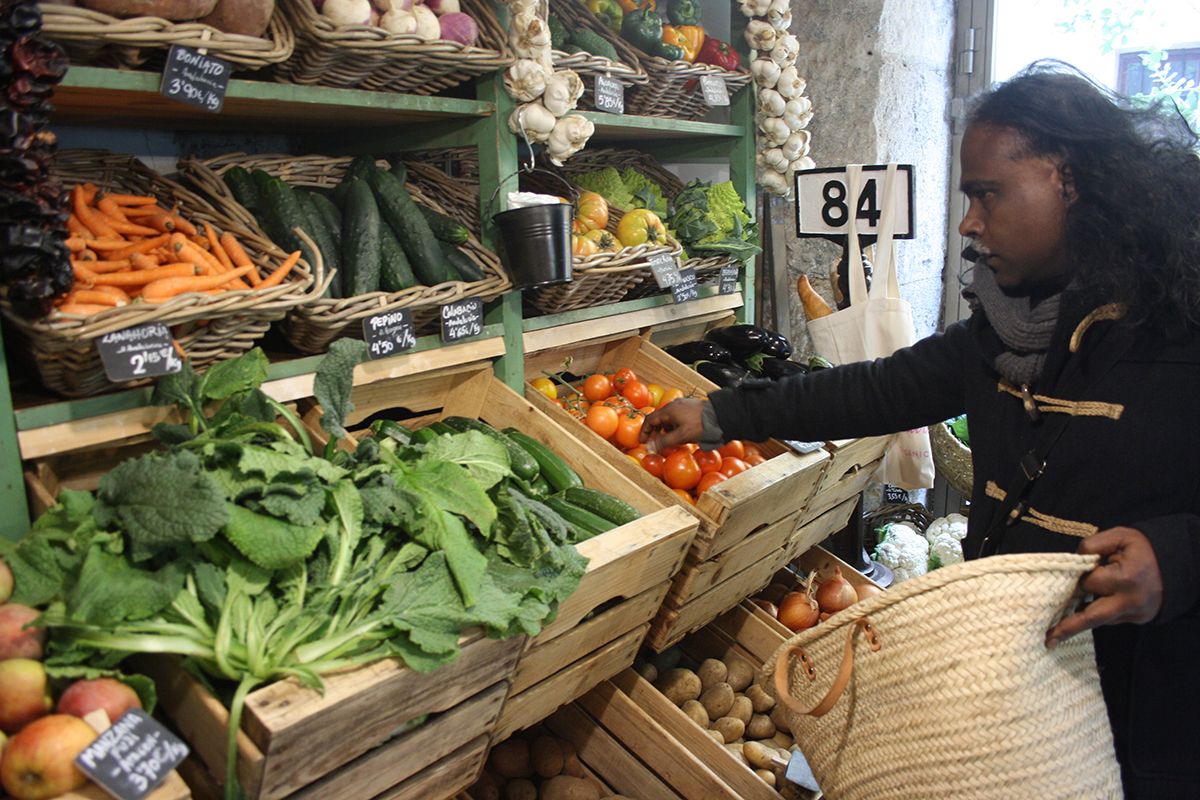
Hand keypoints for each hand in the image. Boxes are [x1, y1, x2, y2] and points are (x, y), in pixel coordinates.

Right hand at [641, 398, 705, 451]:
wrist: (719, 415)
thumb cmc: (700, 425)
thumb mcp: (681, 436)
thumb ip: (664, 442)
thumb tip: (650, 447)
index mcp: (668, 410)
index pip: (650, 420)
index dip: (644, 431)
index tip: (643, 442)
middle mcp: (673, 405)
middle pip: (658, 419)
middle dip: (655, 432)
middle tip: (654, 443)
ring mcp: (682, 405)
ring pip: (667, 419)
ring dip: (665, 430)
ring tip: (668, 441)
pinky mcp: (689, 408)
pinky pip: (676, 417)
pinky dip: (673, 427)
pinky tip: (679, 435)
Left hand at [1045, 526, 1163, 648]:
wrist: (1174, 565)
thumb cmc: (1142, 549)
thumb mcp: (1119, 536)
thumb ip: (1093, 544)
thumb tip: (1073, 560)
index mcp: (1125, 579)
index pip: (1088, 583)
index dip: (1078, 577)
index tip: (1071, 573)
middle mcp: (1130, 601)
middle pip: (1093, 617)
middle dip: (1069, 628)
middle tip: (1049, 640)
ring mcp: (1135, 614)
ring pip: (1100, 618)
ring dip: (1082, 617)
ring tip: (1058, 628)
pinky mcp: (1138, 620)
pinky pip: (1112, 619)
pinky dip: (1099, 613)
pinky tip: (1086, 611)